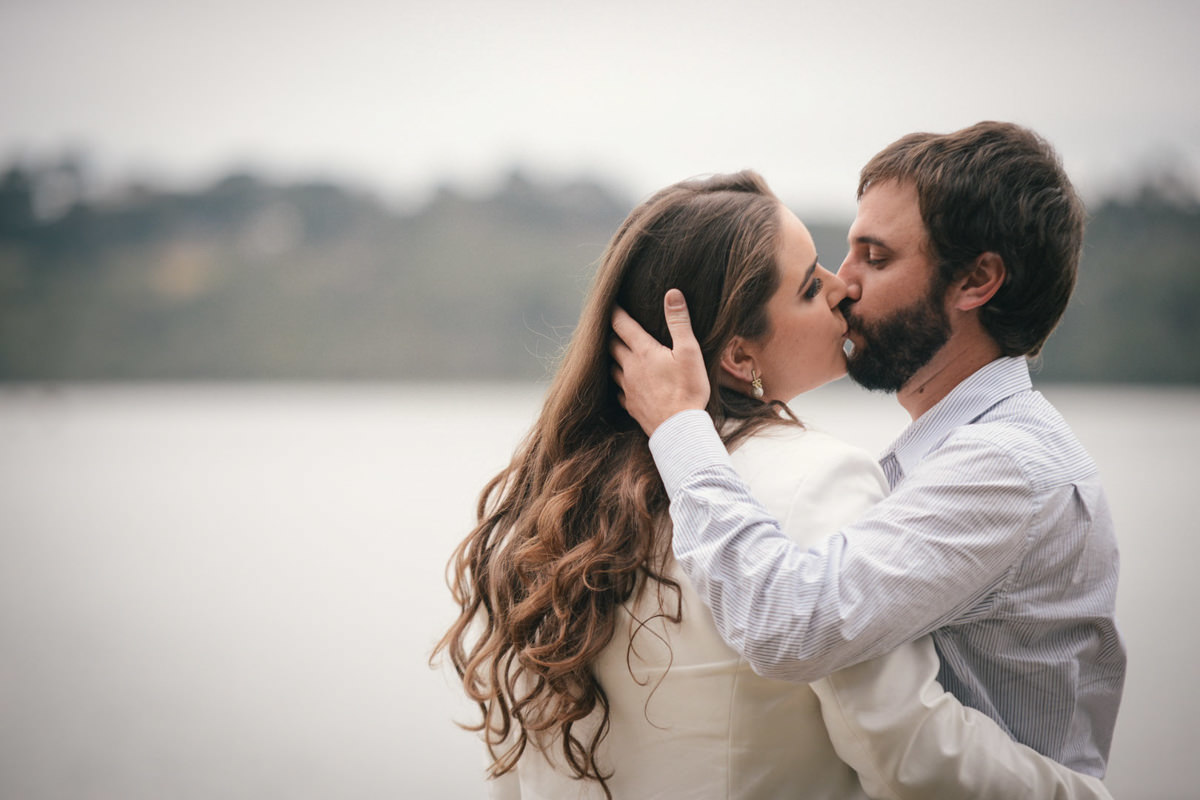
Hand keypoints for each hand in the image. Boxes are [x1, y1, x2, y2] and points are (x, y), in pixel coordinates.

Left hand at [610, 289, 709, 435]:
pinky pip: (617, 390)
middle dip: (610, 333)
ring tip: (614, 351)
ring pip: (611, 367)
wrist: (679, 429)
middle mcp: (629, 368)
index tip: (610, 303)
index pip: (622, 325)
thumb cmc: (687, 389)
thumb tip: (672, 294)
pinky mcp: (630, 405)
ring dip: (612, 357)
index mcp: (643, 351)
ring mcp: (627, 388)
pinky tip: (623, 382)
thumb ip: (679, 322)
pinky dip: (618, 381)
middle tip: (611, 325)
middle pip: (611, 345)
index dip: (615, 312)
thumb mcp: (689, 351)